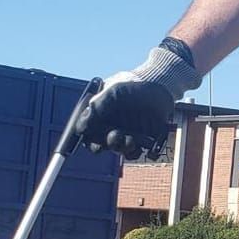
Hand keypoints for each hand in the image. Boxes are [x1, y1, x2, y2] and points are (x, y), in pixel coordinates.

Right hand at [76, 43, 201, 157]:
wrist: (159, 86)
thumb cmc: (133, 86)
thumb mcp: (113, 92)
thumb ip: (97, 108)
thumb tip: (80, 127)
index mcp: (101, 119)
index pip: (88, 134)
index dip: (88, 139)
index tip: (91, 137)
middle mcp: (112, 130)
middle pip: (102, 145)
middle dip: (107, 144)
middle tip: (114, 135)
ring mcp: (129, 136)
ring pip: (121, 150)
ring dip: (124, 148)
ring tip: (131, 139)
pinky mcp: (146, 141)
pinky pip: (142, 153)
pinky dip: (144, 152)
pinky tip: (148, 145)